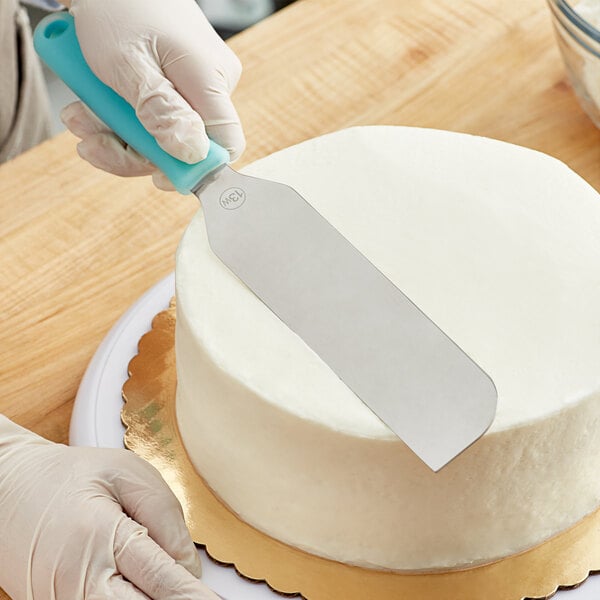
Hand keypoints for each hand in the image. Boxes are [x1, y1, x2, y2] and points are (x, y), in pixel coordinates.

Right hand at [0, 416, 217, 598]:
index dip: (194, 598)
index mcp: (101, 538)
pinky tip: (138, 587)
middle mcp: (78, 582)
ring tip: (174, 588)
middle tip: (199, 598)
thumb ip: (165, 517)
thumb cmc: (69, 476)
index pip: (162, 581)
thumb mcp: (126, 473)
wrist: (8, 488)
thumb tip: (190, 570)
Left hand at [61, 0, 244, 189]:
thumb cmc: (116, 7)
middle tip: (88, 141)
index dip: (194, 170)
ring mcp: (194, 86)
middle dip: (132, 150)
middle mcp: (211, 87)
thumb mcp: (128, 64)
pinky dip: (119, 118)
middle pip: (184, 146)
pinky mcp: (177, 85)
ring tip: (78, 116)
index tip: (155, 176)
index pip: (225, 145)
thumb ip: (160, 110)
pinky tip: (91, 106)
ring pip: (162, 134)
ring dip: (116, 134)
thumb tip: (192, 154)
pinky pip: (154, 117)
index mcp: (211, 81)